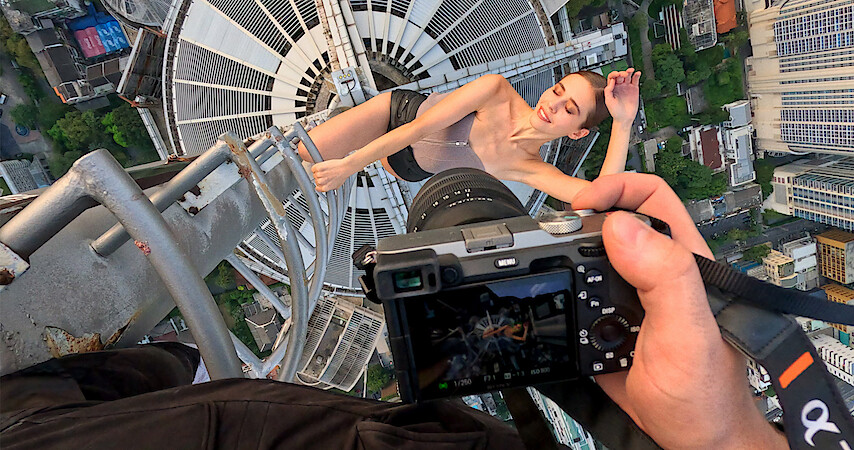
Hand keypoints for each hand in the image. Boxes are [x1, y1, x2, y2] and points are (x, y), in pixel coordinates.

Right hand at [311, 157, 353, 191]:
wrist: (344, 168)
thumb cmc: (342, 175)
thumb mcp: (337, 186)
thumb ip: (330, 188)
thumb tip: (328, 188)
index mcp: (325, 188)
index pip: (317, 188)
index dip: (320, 185)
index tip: (321, 182)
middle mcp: (322, 182)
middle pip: (316, 180)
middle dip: (320, 177)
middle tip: (326, 174)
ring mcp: (320, 175)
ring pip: (314, 174)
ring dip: (318, 172)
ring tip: (326, 170)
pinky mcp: (319, 168)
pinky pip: (313, 168)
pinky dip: (316, 167)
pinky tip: (322, 167)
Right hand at [570, 173, 786, 448]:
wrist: (693, 439)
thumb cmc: (707, 392)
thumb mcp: (687, 330)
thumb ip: (664, 275)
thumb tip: (621, 226)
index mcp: (681, 260)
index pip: (650, 197)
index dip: (615, 188)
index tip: (582, 206)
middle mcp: (653, 273)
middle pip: (610, 223)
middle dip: (577, 223)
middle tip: (551, 236)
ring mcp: (628, 299)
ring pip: (588, 259)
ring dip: (564, 261)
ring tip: (547, 267)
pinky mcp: (606, 325)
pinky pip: (575, 298)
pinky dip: (560, 298)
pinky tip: (557, 307)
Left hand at [605, 68, 640, 125]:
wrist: (624, 118)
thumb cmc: (615, 111)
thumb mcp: (608, 101)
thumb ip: (608, 90)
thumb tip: (611, 81)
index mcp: (612, 88)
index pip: (612, 77)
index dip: (614, 74)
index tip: (616, 74)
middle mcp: (619, 86)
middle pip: (620, 75)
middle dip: (622, 73)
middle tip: (624, 75)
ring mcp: (627, 87)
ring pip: (628, 76)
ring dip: (629, 72)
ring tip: (631, 70)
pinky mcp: (634, 89)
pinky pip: (635, 80)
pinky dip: (637, 76)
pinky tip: (637, 73)